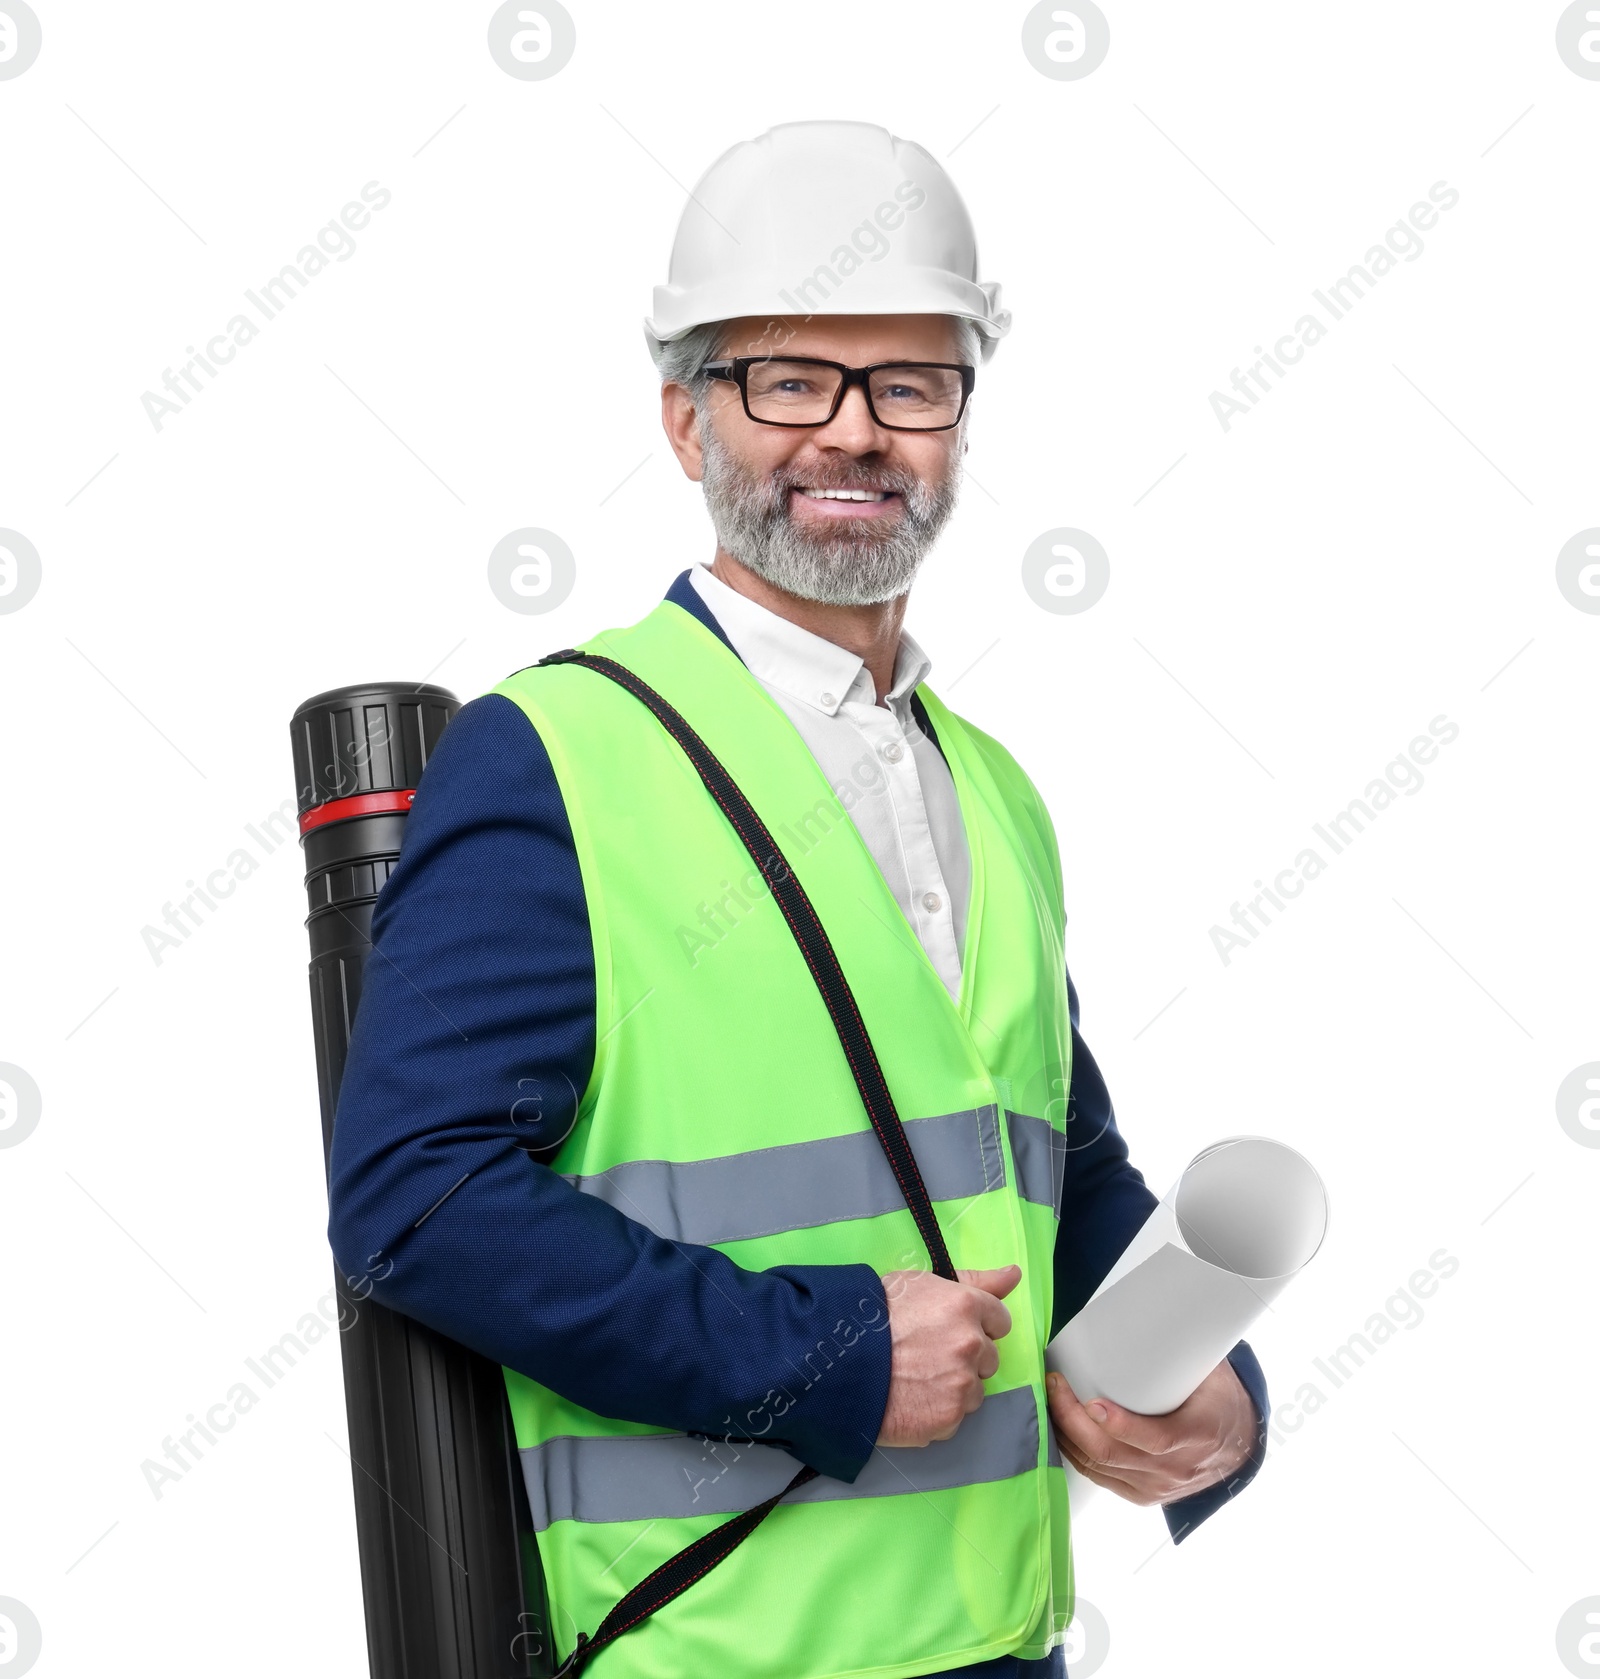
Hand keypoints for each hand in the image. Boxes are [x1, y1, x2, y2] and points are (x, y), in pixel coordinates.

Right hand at [875, 1265, 1019, 1446]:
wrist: (838, 1362)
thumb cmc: (872, 1317)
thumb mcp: (919, 1284)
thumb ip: (973, 1281)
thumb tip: (1014, 1273)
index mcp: (965, 1306)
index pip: (999, 1320)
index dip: (977, 1325)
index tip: (954, 1330)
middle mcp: (971, 1344)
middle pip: (989, 1357)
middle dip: (967, 1357)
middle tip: (928, 1355)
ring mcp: (962, 1384)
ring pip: (974, 1390)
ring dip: (954, 1387)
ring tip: (917, 1379)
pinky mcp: (949, 1418)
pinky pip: (955, 1417)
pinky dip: (937, 1412)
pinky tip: (912, 1399)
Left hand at [1045, 1358, 1256, 1506]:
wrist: (1240, 1447)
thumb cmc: (1220, 1400)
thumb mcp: (1214, 1373)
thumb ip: (1187, 1347)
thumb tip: (1159, 1305)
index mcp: (1198, 1436)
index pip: (1155, 1439)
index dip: (1120, 1424)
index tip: (1092, 1401)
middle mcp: (1176, 1469)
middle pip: (1112, 1454)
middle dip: (1073, 1419)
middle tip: (1055, 1384)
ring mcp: (1157, 1487)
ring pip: (1098, 1467)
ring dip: (1066, 1434)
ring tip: (1050, 1399)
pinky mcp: (1142, 1495)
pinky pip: (1099, 1478)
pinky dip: (1075, 1453)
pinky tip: (1060, 1430)